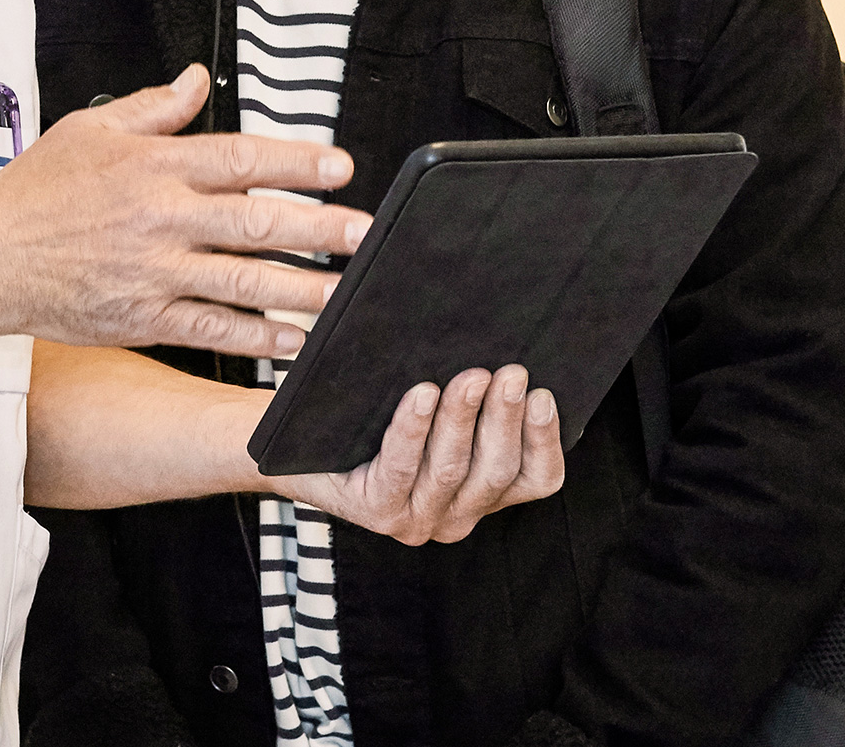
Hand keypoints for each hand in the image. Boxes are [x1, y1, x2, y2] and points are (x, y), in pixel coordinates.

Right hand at [0, 65, 369, 357]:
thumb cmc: (36, 193)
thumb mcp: (91, 129)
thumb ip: (153, 107)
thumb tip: (198, 80)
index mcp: (153, 166)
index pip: (239, 158)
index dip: (295, 162)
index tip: (340, 167)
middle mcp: (160, 218)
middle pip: (254, 221)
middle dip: (317, 227)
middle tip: (363, 232)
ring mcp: (154, 272)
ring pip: (243, 280)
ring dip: (301, 287)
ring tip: (345, 290)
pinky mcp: (144, 318)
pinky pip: (212, 330)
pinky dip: (255, 336)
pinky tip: (292, 338)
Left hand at [270, 366, 564, 545]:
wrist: (298, 447)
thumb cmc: (373, 417)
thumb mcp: (432, 407)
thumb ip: (469, 387)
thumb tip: (496, 326)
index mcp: (482, 492)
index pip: (536, 479)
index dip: (545, 439)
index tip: (544, 393)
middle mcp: (457, 515)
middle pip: (497, 472)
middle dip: (507, 419)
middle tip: (511, 373)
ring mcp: (416, 519)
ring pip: (452, 470)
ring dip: (465, 419)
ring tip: (472, 377)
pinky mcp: (376, 511)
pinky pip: (400, 467)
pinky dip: (414, 429)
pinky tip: (421, 394)